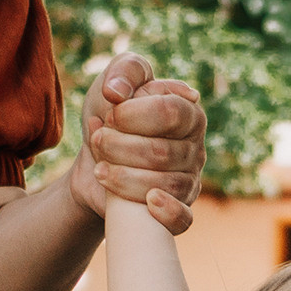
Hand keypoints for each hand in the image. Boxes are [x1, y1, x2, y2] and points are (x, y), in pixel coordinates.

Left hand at [68, 53, 205, 234]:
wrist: (94, 162)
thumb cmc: (109, 119)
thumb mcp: (112, 85)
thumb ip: (123, 71)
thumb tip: (118, 92)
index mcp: (189, 112)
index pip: (170, 112)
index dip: (132, 115)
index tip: (109, 114)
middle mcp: (196, 147)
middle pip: (162, 152)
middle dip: (119, 147)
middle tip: (98, 140)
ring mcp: (190, 181)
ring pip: (164, 185)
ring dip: (122, 177)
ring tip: (100, 169)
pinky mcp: (180, 210)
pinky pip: (184, 218)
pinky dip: (166, 212)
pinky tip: (148, 202)